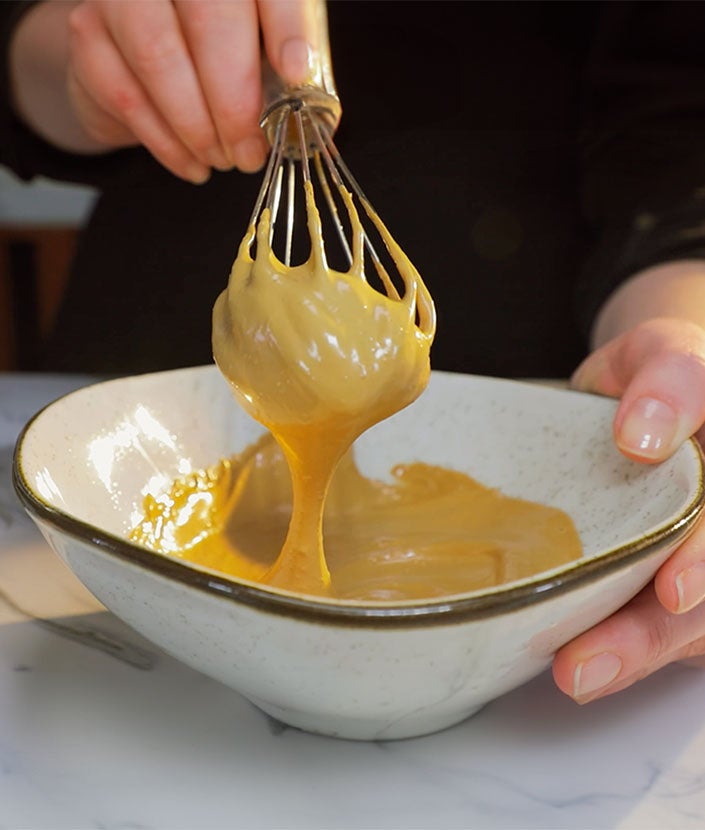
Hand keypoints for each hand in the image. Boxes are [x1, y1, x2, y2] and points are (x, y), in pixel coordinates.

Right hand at [12, 0, 319, 180]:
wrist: (130, 53)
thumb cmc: (209, 53)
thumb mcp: (256, 52)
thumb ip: (285, 72)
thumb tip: (320, 129)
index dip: (286, 26)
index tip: (297, 71)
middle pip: (210, 18)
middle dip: (237, 100)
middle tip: (252, 152)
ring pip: (160, 57)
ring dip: (199, 126)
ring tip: (224, 160)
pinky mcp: (89, 34)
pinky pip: (128, 97)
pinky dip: (168, 144)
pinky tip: (193, 164)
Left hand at [552, 315, 704, 701]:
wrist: (640, 401)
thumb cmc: (651, 379)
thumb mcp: (661, 353)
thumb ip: (668, 380)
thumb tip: (643, 438)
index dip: (704, 562)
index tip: (671, 591)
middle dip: (659, 632)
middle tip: (592, 659)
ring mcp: (704, 558)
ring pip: (693, 627)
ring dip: (637, 656)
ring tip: (576, 674)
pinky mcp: (680, 591)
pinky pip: (665, 634)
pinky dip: (626, 653)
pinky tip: (586, 667)